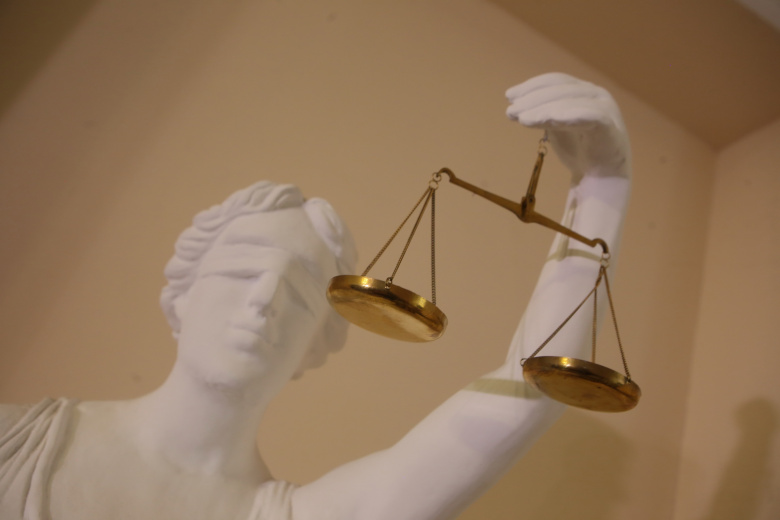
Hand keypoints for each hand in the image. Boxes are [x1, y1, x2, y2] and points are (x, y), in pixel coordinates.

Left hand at [506, 73, 630, 180]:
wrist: (602, 178)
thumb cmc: (579, 150)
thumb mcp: (555, 128)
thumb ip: (540, 115)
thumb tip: (514, 106)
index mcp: (582, 91)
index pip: (555, 81)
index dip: (531, 86)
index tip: (509, 95)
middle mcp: (595, 94)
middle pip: (560, 89)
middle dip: (533, 99)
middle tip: (511, 111)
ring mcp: (605, 108)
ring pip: (571, 101)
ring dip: (544, 109)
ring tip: (523, 119)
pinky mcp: (610, 126)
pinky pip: (590, 115)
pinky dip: (568, 114)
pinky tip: (548, 120)